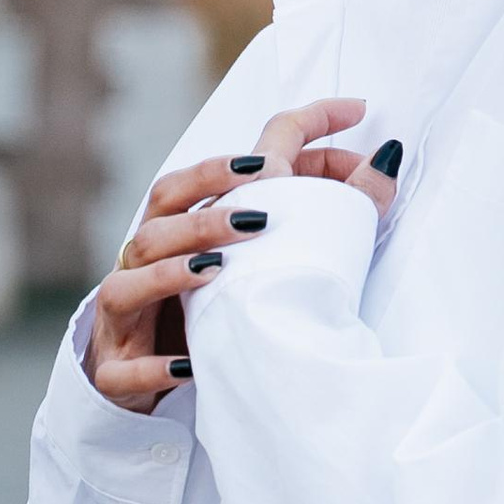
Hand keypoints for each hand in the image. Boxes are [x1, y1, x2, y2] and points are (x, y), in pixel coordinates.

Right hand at [85, 104, 398, 415]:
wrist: (134, 386)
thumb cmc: (204, 312)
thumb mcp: (247, 265)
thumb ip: (309, 217)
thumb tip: (385, 163)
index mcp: (172, 232)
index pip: (194, 177)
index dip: (238, 155)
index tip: (338, 117)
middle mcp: (142, 264)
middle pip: (158, 214)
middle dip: (206, 200)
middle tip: (265, 198)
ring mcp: (123, 318)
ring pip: (129, 282)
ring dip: (172, 271)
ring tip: (220, 268)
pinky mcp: (117, 372)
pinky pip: (126, 368)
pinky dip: (156, 365)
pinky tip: (190, 365)